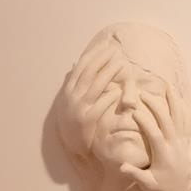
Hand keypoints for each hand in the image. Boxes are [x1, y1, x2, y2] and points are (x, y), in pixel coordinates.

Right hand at [56, 35, 128, 155]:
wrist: (73, 145)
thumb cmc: (75, 119)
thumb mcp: (70, 100)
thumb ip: (74, 83)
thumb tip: (75, 64)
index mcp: (69, 90)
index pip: (81, 67)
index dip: (93, 54)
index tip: (105, 45)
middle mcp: (72, 97)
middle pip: (89, 73)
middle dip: (102, 59)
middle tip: (115, 50)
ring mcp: (79, 109)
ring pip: (96, 87)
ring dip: (109, 73)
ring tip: (121, 64)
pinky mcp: (88, 121)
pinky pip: (100, 106)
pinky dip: (109, 97)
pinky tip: (118, 90)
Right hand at [117, 89, 190, 190]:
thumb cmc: (161, 188)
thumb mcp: (147, 184)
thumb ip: (136, 175)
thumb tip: (122, 167)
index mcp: (163, 155)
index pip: (155, 135)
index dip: (145, 122)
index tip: (134, 111)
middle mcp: (174, 146)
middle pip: (167, 122)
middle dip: (156, 106)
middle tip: (143, 94)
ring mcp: (181, 142)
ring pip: (180, 119)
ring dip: (174, 102)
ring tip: (167, 86)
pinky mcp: (185, 142)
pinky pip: (186, 123)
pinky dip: (183, 110)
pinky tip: (179, 98)